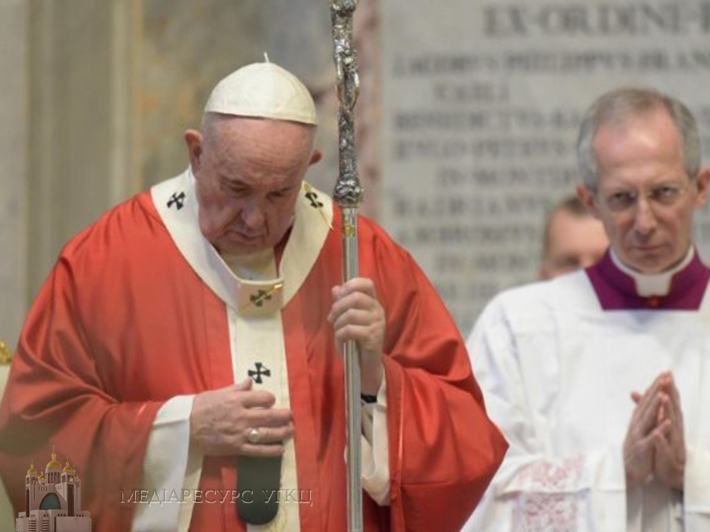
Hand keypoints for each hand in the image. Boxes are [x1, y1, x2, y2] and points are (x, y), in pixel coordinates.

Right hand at [189, 378, 292, 456]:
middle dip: (284, 415)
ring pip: (267, 434)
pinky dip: (271, 451)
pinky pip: (257, 451)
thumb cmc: (200, 407)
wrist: (184, 428)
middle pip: (269, 416)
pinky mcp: (236, 448)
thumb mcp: (218, 393)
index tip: (271, 400)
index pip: (262, 398)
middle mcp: (241, 417)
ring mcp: (239, 434)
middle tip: (291, 415)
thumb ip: (237, 388)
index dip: (270, 398)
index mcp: (236, 401)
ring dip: (282, 432)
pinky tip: (281, 449)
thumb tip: (250, 381)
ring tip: (290, 430)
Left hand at [328, 277, 385, 395]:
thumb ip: (342, 304)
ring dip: (338, 323)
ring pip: (351, 314)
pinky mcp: (373, 337)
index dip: (352, 284)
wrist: (365, 365)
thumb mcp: (346, 320)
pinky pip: (351, 330)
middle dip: (338, 307)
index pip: (367, 284)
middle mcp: (377, 310)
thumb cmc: (355, 340)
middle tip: (332, 318)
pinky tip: (342, 340)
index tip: (340, 294)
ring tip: (337, 331)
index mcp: (372, 303)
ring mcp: (377, 324)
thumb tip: (336, 288)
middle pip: (356, 297)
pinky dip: (341, 334)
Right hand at [624, 373, 670, 486]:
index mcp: (637, 419)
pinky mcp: (642, 449)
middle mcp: (637, 424)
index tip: (664, 373)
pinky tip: (668, 422)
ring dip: (656, 406)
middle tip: (664, 376)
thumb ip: (640, 411)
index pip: (647, 399)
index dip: (655, 386)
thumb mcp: (637, 427)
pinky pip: (652, 438)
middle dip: (656, 390)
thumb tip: (640, 395)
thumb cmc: (634, 448)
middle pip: (648, 404)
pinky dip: (660, 430)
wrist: (625, 471)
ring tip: (664, 394)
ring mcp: (638, 435)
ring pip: (649, 418)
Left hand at [652, 374, 685, 489]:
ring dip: (668, 412)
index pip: (670, 403)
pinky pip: (664, 448)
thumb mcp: (657, 427)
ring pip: (672, 427)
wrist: (672, 474)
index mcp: (671, 423)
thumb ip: (649, 410)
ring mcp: (673, 443)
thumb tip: (637, 393)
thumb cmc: (664, 447)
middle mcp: (675, 431)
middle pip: (673, 409)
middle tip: (668, 379)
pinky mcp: (668, 457)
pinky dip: (662, 440)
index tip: (666, 372)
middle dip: (671, 395)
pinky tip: (657, 434)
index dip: (668, 388)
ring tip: (664, 398)